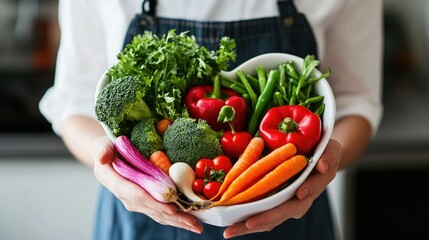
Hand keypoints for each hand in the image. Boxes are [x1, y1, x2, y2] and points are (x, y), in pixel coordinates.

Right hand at [92, 136, 202, 233]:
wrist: (109, 155)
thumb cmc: (108, 147)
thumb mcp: (101, 144)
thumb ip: (102, 149)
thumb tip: (103, 158)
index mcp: (114, 181)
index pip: (136, 195)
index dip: (154, 202)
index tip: (172, 208)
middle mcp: (126, 195)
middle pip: (152, 209)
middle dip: (173, 217)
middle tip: (193, 223)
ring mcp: (136, 201)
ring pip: (158, 214)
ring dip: (179, 221)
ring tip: (197, 226)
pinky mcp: (145, 202)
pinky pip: (161, 212)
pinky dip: (177, 218)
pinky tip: (191, 221)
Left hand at [223, 139, 340, 238]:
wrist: (320, 158)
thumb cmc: (323, 153)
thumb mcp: (330, 150)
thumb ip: (329, 157)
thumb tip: (322, 165)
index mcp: (312, 188)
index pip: (301, 199)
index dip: (288, 204)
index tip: (284, 201)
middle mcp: (298, 201)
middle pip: (281, 214)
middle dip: (264, 220)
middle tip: (247, 224)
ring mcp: (287, 204)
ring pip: (268, 219)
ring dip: (249, 226)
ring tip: (231, 231)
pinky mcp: (276, 203)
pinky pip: (262, 214)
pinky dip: (246, 220)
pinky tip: (231, 224)